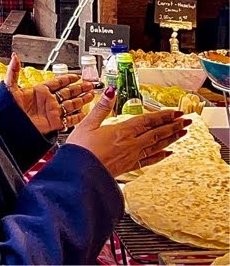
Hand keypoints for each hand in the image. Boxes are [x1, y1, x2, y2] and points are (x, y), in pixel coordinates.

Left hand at [5, 54, 93, 133]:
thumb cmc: (6, 108)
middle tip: (90, 84)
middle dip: (80, 88)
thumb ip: (13, 71)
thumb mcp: (10, 87)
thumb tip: (14, 57)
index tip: (76, 75)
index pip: (57, 82)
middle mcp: (47, 101)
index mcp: (38, 91)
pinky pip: (69, 119)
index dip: (67, 78)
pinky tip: (84, 113)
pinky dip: (77, 117)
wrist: (7, 126)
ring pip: (71, 104)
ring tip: (92, 95)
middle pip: (68, 92)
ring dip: (82, 100)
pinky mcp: (54, 123)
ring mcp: (51, 112)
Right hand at [65, 86, 187, 176]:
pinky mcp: (129, 166)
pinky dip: (161, 155)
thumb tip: (110, 91)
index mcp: (121, 131)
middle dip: (173, 125)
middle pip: (157, 133)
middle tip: (186, 120)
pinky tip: (168, 153)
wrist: (79, 174)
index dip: (163, 116)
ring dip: (172, 138)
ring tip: (183, 132)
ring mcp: (132, 156)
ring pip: (157, 145)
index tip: (175, 112)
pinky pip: (150, 160)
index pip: (147, 121)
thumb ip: (101, 108)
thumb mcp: (87, 124)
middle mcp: (131, 144)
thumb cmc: (80, 150)